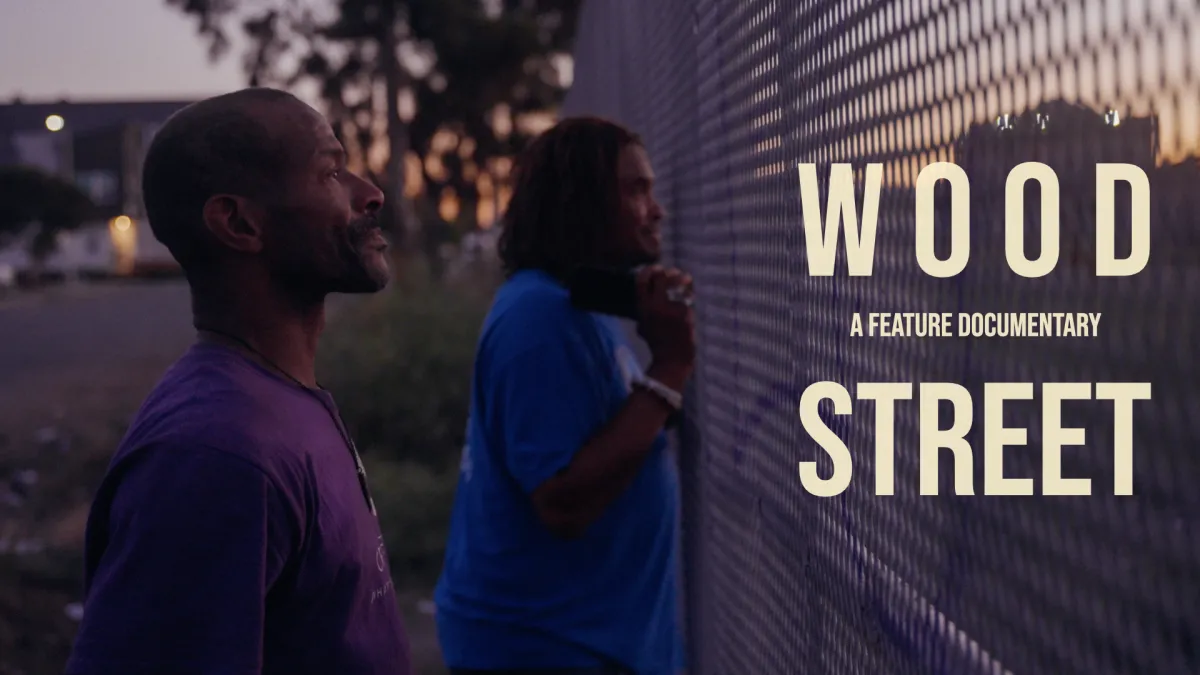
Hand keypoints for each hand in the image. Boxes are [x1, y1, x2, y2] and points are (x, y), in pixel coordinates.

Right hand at [634, 265, 695, 389]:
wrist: (671, 360)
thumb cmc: (658, 343)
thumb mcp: (643, 325)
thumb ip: (646, 307)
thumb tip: (654, 285)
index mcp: (642, 308)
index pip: (642, 280)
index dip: (649, 270)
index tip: (657, 268)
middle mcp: (655, 306)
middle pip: (662, 277)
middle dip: (670, 273)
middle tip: (676, 274)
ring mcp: (671, 309)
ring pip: (679, 286)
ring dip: (683, 282)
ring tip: (686, 282)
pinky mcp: (686, 313)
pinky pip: (689, 300)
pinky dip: (690, 302)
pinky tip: (689, 309)